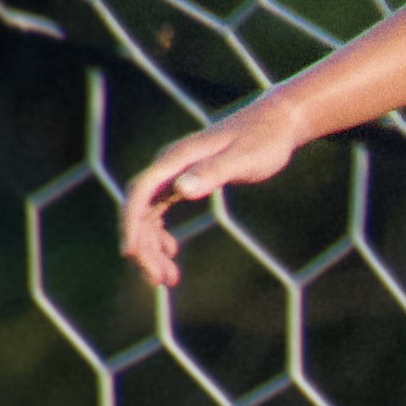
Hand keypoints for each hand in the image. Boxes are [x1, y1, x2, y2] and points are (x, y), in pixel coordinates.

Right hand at [117, 97, 308, 291]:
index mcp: (177, 158)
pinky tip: (172, 254)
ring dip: (152, 246)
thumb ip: (213, 173)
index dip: (131, 223)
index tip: (130, 254)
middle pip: (140, 208)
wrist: (275, 124)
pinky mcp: (185, 179)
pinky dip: (161, 234)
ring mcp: (174, 173)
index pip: (141, 192)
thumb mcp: (243, 160)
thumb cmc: (263, 141)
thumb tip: (182, 190)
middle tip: (161, 281)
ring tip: (168, 279)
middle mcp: (169, 165)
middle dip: (145, 246)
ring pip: (148, 214)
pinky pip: (159, 211)